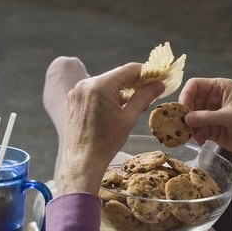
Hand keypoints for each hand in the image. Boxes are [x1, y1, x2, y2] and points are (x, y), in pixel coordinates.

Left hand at [57, 63, 164, 195]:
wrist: (82, 161)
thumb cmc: (106, 142)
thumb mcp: (129, 118)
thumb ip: (143, 97)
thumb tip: (159, 84)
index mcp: (101, 85)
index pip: (129, 69)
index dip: (146, 72)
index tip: (158, 78)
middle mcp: (86, 83)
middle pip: (116, 75)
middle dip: (133, 83)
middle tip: (148, 95)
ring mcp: (76, 91)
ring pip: (105, 83)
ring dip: (120, 91)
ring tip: (131, 106)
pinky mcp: (72, 100)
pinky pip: (93, 91)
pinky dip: (105, 96)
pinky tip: (114, 109)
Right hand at [179, 77, 231, 176]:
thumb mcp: (230, 116)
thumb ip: (207, 117)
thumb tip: (187, 118)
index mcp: (220, 88)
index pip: (195, 85)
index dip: (186, 94)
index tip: (182, 107)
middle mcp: (214, 99)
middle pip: (191, 102)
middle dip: (186, 113)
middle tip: (183, 124)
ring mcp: (212, 114)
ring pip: (192, 117)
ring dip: (190, 126)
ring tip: (193, 135)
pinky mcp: (212, 129)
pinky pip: (197, 130)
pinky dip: (196, 135)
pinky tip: (201, 140)